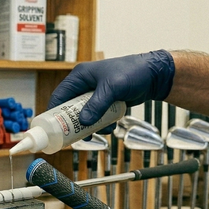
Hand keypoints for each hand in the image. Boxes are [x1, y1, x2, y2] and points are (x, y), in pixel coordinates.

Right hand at [48, 50, 175, 126]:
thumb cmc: (133, 73)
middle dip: (76, 123)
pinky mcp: (104, 102)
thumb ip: (97, 105)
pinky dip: (102, 124)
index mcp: (80, 76)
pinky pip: (97, 117)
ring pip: (84, 116)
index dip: (54, 113)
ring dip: (91, 126)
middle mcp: (84, 85)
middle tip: (78, 136)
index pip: (60, 96)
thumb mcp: (113, 88)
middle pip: (70, 109)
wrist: (155, 75)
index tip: (54, 129)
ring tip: (103, 130)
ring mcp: (95, 94)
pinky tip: (111, 126)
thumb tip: (84, 122)